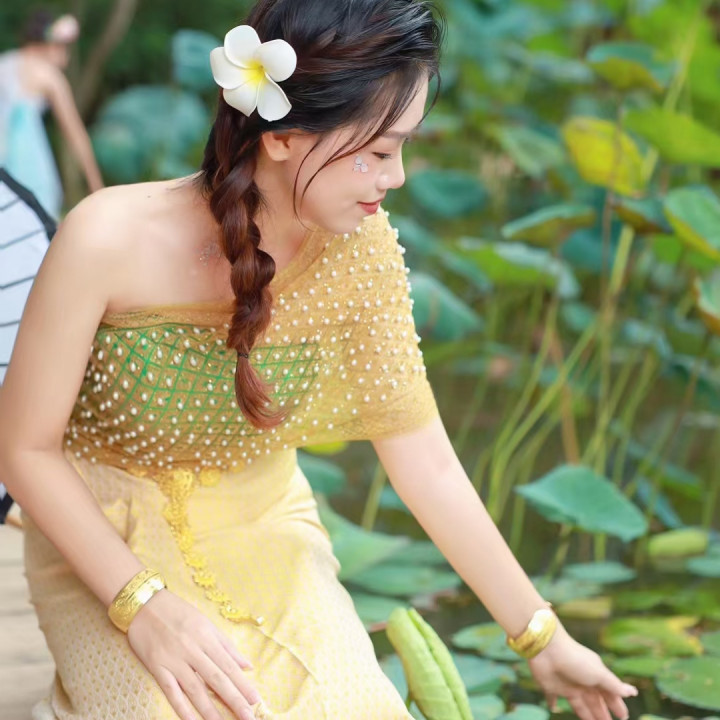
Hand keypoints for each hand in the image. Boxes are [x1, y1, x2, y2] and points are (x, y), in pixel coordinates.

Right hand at [127, 589, 261, 719]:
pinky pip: (171, 691)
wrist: (144, 604)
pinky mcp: (157, 667)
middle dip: (234, 699)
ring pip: (195, 689)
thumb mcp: (206, 622)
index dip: (243, 684)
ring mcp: (174, 660)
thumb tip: (247, 665)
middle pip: (216, 679)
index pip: (229, 666)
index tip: (255, 700)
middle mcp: (193, 650)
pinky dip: (182, 708)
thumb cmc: (179, 612)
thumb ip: (226, 645)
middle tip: (248, 717)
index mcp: (207, 637)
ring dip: (210, 710)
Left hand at [527, 625, 637, 719]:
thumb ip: (614, 684)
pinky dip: (552, 704)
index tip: (624, 717)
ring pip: (579, 705)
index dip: (616, 705)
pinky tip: (553, 708)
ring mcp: (567, 685)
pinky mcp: (551, 687)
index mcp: (595, 676)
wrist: (546, 649)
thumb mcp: (598, 673)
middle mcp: (582, 681)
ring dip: (586, 716)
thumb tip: (632, 692)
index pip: (609, 694)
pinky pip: (552, 698)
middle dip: (602, 714)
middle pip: (595, 702)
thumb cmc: (576, 660)